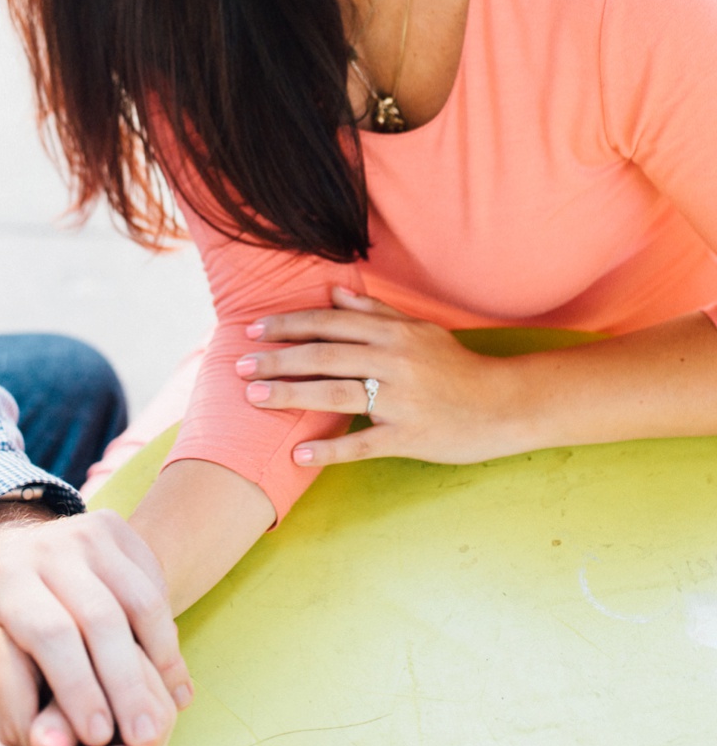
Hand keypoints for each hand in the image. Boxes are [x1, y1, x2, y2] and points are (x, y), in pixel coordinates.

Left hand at [0, 510, 189, 745]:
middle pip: (100, 617)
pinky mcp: (117, 531)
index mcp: (4, 579)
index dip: (75, 685)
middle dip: (124, 683)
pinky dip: (167, 643)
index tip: (96, 737)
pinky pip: (154, 588)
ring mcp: (86, 533)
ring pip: (138, 601)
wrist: (2, 547)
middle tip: (143, 739)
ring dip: (159, 663)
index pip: (48, 631)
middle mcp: (47, 548)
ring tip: (166, 720)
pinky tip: (173, 690)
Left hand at [241, 287, 520, 468]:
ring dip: (290, 396)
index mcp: (393, 334)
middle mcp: (394, 362)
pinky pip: (363, 444)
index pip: (329, 324)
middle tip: (238, 366)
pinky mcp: (410, 437)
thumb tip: (333, 292)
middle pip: (324, 357)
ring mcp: (402, 401)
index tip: (252, 331)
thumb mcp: (419, 331)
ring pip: (336, 395)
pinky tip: (297, 454)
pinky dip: (329, 450)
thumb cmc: (457, 367)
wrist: (507, 404)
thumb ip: (374, 312)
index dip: (288, 326)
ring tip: (253, 399)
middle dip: (277, 360)